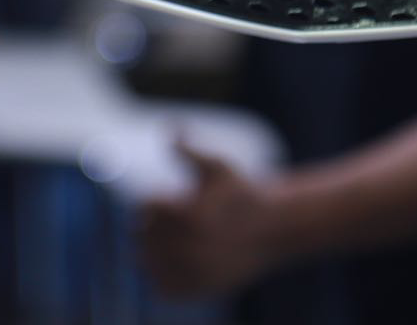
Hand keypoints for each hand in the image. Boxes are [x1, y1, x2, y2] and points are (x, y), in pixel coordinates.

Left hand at [137, 138, 292, 298]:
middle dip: (152, 226)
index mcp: (190, 213)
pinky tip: (176, 262)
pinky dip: (162, 277)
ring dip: (153, 251)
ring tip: (171, 241)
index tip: (170, 199)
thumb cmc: (241, 191)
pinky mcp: (201, 289)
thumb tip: (169, 127)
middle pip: (143, 236)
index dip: (155, 202)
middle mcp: (192, 246)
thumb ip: (188, 149)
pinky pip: (163, 288)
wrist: (273, 228)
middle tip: (171, 222)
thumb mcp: (217, 166)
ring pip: (149, 264)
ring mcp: (196, 271)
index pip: (146, 208)